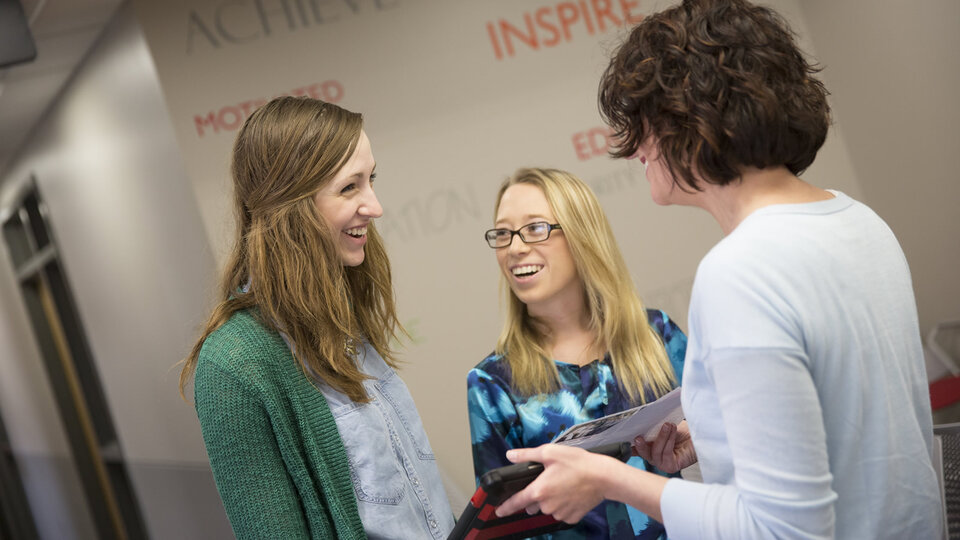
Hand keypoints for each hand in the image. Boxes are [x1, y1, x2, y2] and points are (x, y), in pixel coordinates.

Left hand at [495, 444, 614, 522]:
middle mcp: (547, 505)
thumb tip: (510, 455)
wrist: (603, 477)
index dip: (505, 507)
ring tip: (564, 485)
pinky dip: (564, 505)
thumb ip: (527, 455)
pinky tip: (571, 493)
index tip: (499, 511)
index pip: (516, 502)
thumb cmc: (577, 463)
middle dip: (536, 496)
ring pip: (548, 508)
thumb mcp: (550, 452)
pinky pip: (562, 513)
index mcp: (539, 490)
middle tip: (549, 481)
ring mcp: (560, 513)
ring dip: (551, 500)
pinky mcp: (572, 517)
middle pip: (533, 504)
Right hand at [633, 420, 696, 472]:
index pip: (635, 448)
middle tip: (639, 436)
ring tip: (667, 425)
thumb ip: (652, 428)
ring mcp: (662, 463)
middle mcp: (654, 457)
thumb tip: (640, 423)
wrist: (700, 435)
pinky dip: (668, 440)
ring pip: (655, 452)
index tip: (626, 436)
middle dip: (640, 444)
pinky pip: (665, 454)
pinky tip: (672, 430)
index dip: (629, 444)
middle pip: (642, 452)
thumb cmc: (684, 432)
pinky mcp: (671, 467)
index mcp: (649, 448)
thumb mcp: (664, 426)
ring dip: (661, 437)